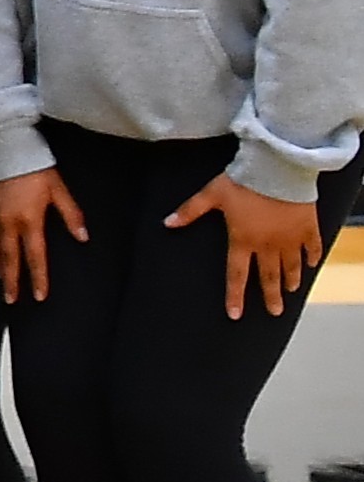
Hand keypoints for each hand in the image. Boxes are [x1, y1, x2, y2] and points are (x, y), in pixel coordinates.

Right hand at [0, 167, 84, 301]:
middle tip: (10, 300)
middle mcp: (6, 224)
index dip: (38, 277)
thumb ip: (71, 214)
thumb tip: (83, 237)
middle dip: (10, 281)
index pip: (35, 256)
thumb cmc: (34, 166)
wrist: (1, 146)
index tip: (38, 296)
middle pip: (8, 259)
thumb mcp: (58, 188)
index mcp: (29, 220)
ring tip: (1, 281)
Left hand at [166, 171, 332, 318]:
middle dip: (271, 296)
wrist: (278, 168)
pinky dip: (312, 256)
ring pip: (291, 265)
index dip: (235, 296)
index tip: (235, 314)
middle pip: (268, 277)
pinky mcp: (307, 226)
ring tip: (291, 290)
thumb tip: (168, 223)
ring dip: (291, 279)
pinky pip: (312, 246)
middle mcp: (267, 244)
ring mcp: (290, 237)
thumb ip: (190, 211)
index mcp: (242, 240)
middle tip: (275, 312)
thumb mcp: (212, 194)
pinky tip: (311, 264)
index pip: (236, 275)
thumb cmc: (244, 181)